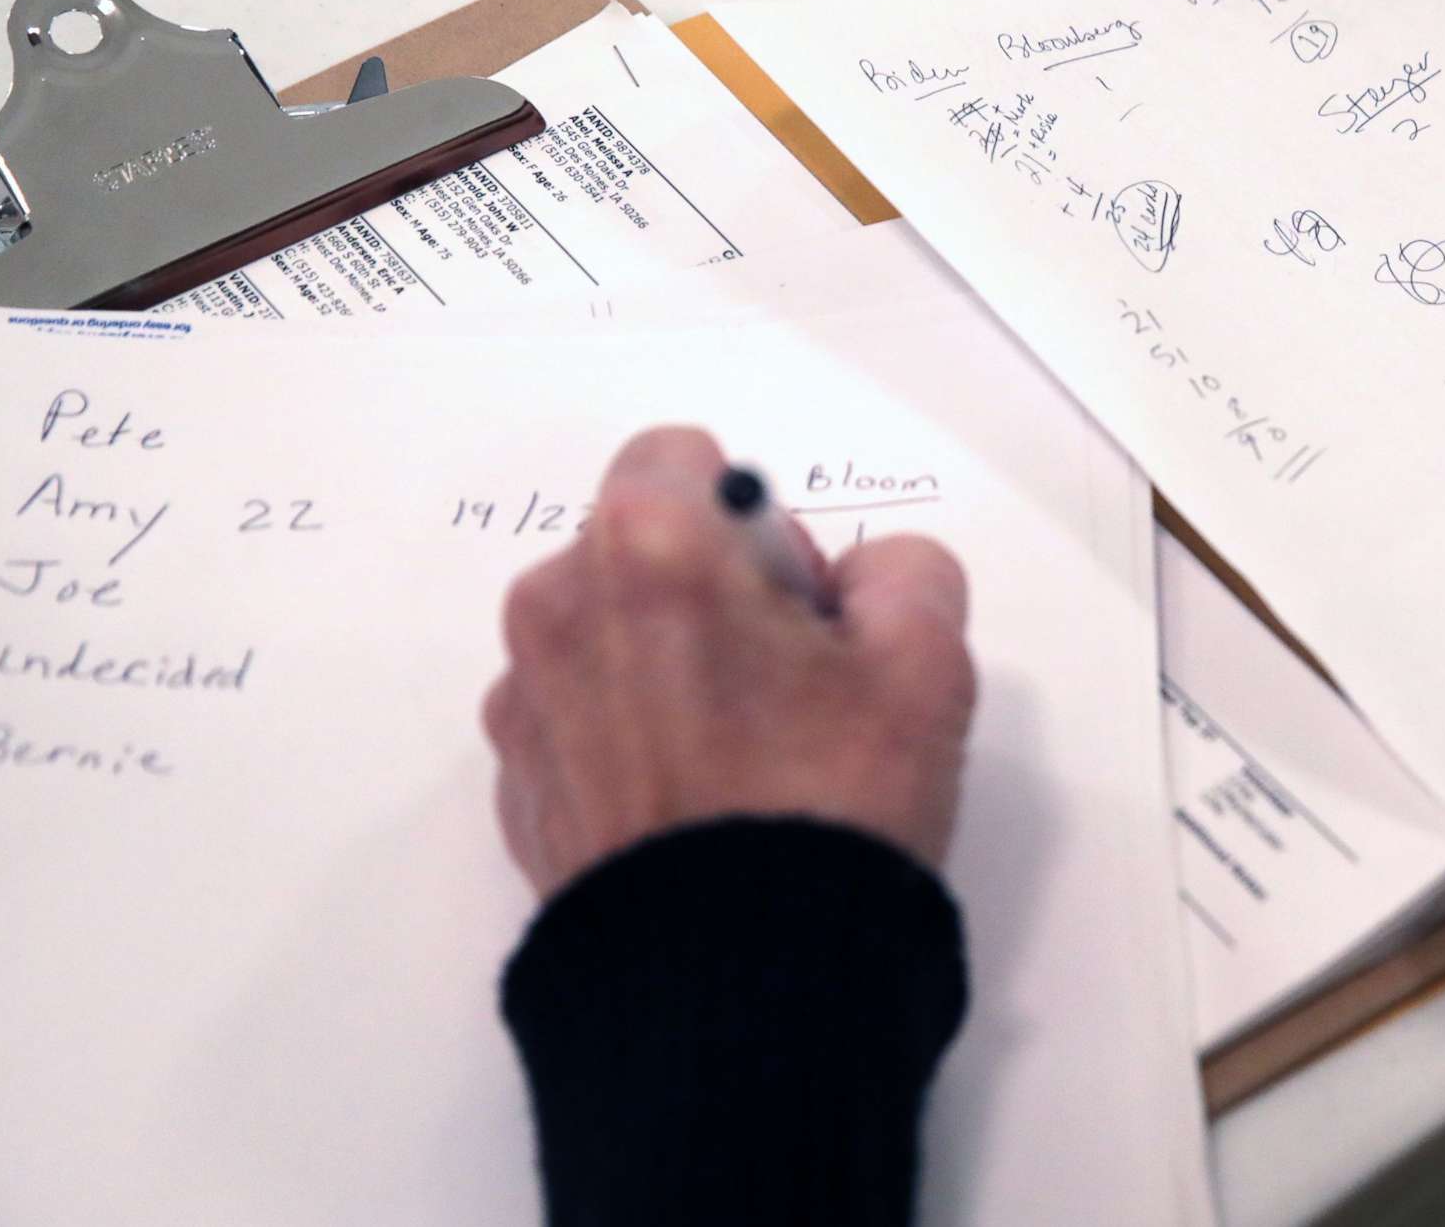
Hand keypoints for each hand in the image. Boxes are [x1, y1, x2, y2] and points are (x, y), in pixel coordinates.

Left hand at [483, 427, 975, 899]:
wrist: (737, 986)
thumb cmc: (827, 808)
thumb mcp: (928, 661)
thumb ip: (904, 570)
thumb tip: (854, 583)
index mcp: (646, 548)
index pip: (686, 458)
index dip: (759, 527)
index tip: (799, 610)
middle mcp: (559, 607)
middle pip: (641, 548)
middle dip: (709, 590)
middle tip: (787, 687)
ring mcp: (524, 702)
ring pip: (608, 634)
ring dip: (665, 664)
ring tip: (742, 758)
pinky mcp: (515, 785)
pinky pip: (581, 718)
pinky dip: (631, 738)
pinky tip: (695, 805)